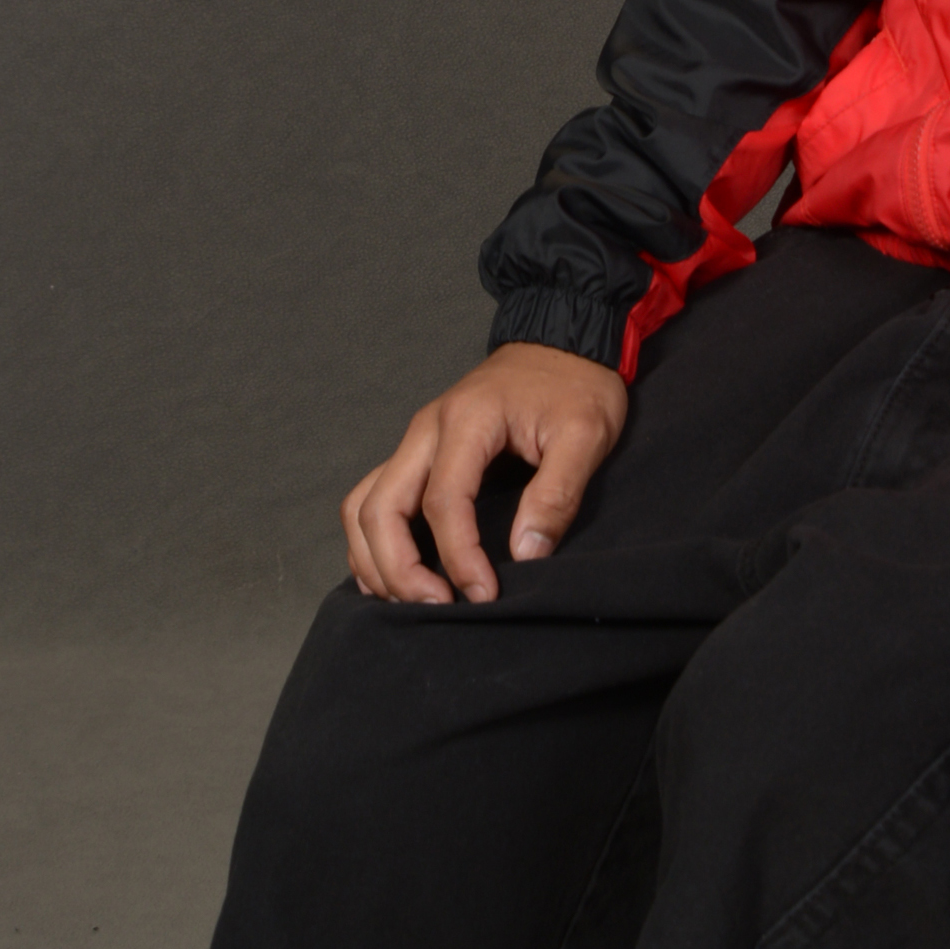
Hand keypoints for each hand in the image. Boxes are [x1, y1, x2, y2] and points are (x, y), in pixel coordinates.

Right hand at [340, 342, 628, 605]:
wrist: (563, 341)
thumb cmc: (576, 385)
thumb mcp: (586, 434)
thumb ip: (557, 493)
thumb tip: (526, 554)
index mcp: (466, 420)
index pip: (444, 503)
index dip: (459, 557)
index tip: (485, 594)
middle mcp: (426, 430)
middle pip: (379, 508)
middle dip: (398, 569)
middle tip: (436, 607)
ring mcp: (416, 440)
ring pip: (363, 506)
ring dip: (375, 559)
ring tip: (411, 600)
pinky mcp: (419, 452)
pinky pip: (373, 499)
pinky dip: (372, 541)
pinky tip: (395, 573)